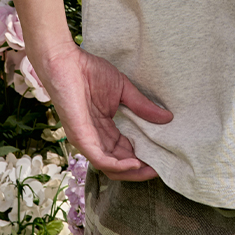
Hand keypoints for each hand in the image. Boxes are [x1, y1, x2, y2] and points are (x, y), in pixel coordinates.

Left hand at [32, 42, 172, 179]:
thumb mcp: (123, 90)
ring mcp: (87, 140)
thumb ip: (142, 106)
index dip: (143, 156)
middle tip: (160, 169)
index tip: (162, 158)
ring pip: (110, 167)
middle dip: (139, 169)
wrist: (66, 62)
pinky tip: (135, 162)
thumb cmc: (91, 73)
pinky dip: (118, 165)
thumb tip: (167, 118)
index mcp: (104, 130)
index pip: (124, 151)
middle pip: (118, 164)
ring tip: (150, 169)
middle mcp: (95, 140)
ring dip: (131, 171)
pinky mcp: (80, 137)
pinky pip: (100, 158)